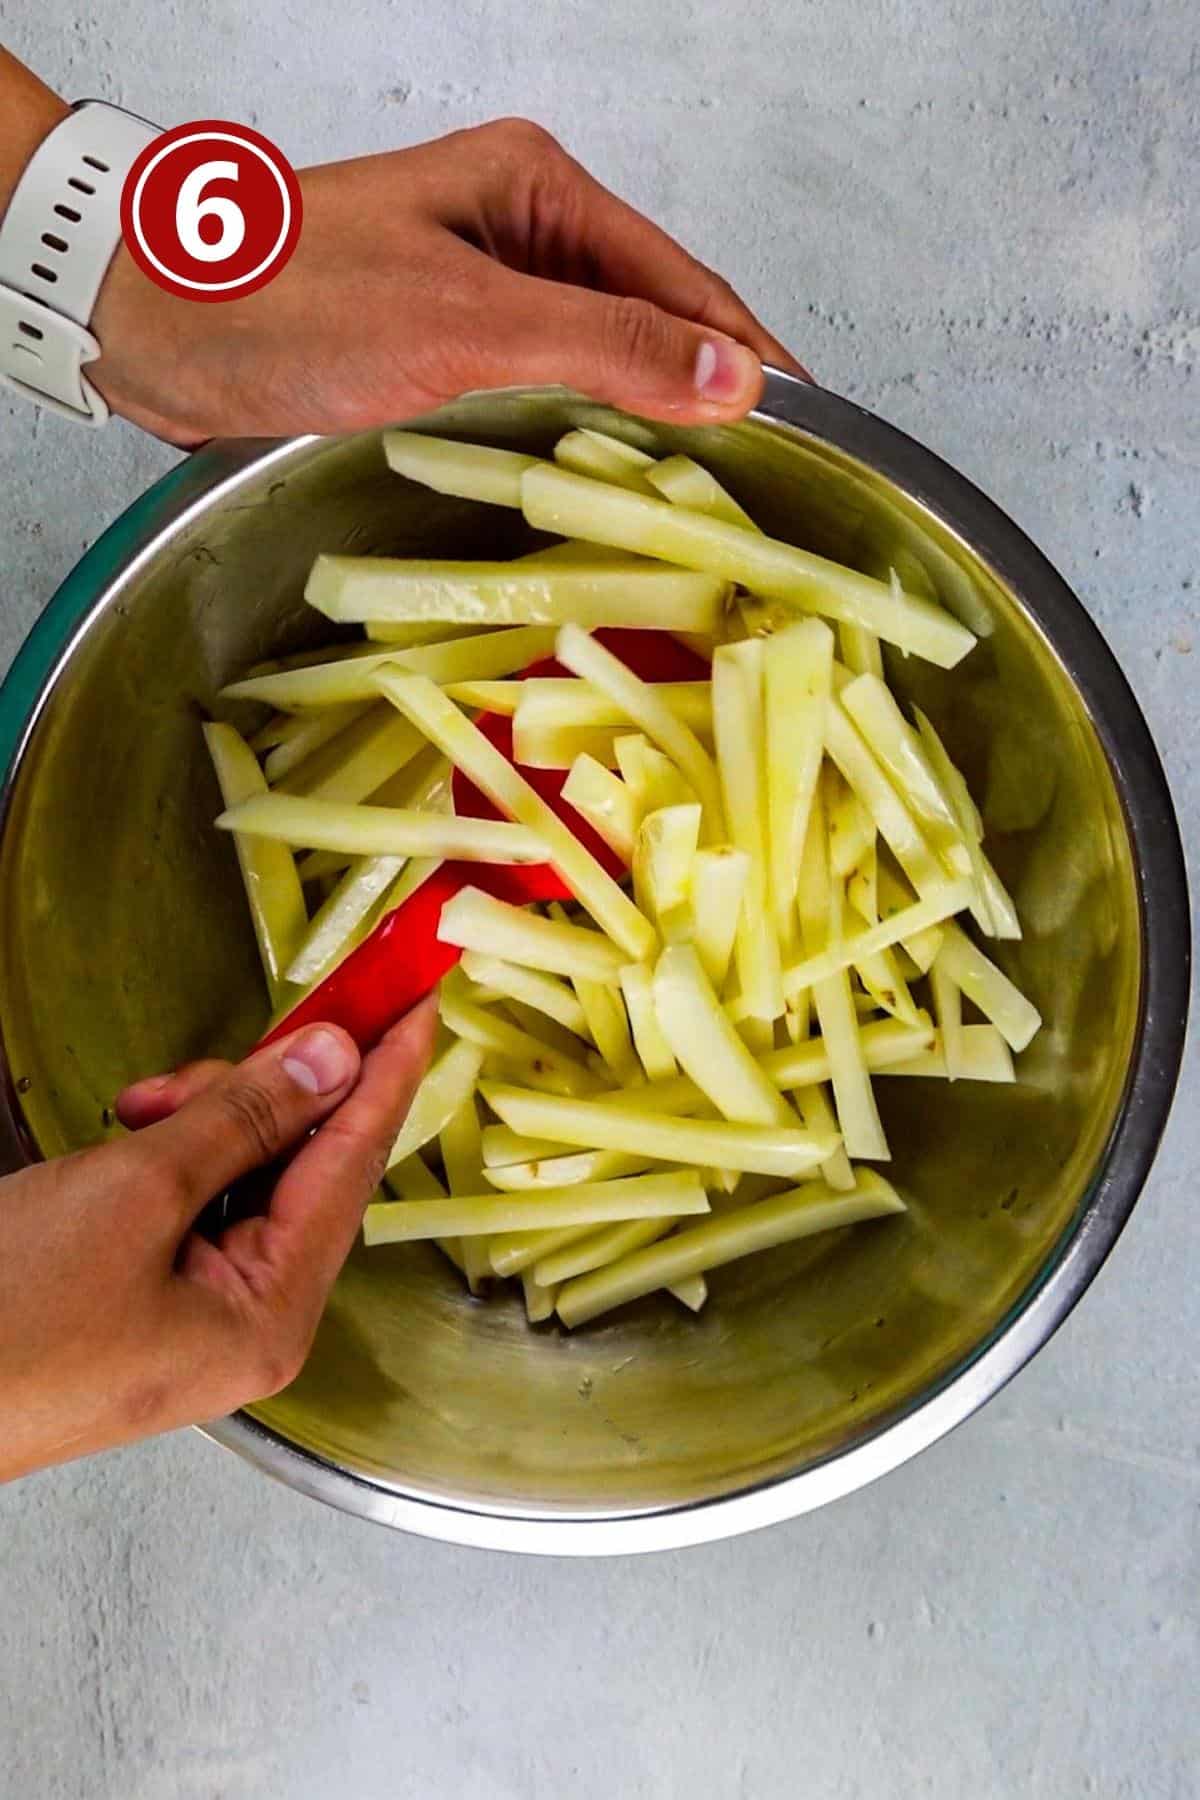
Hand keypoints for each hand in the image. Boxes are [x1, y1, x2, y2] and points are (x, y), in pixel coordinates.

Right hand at [0, 1004, 434, 1482]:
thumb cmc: (5, 1322)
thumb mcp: (132, 1196)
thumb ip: (241, 1120)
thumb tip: (332, 1059)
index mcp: (271, 1317)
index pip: (355, 1166)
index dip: (387, 1073)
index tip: (418, 1003)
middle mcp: (251, 1323)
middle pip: (300, 1170)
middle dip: (257, 1099)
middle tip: (219, 1056)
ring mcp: (198, 1317)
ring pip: (243, 1178)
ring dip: (201, 1124)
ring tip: (134, 1113)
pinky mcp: (148, 1302)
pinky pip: (194, 1206)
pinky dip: (170, 1159)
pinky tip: (126, 1137)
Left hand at [90, 117, 807, 445]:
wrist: (155, 324)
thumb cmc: (289, 301)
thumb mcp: (466, 322)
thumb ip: (604, 345)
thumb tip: (730, 376)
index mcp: (537, 191)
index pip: (681, 280)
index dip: (747, 357)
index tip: (804, 431)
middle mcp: (517, 233)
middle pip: (648, 319)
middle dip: (702, 397)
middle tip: (756, 486)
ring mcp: (480, 293)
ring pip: (598, 365)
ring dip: (642, 427)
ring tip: (699, 501)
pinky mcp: (442, 350)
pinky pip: (541, 397)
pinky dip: (579, 443)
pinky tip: (603, 490)